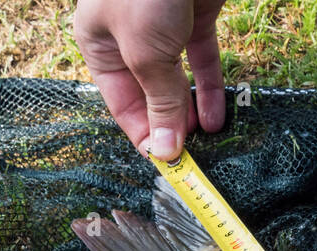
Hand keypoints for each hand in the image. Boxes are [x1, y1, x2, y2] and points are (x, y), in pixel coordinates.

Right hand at [73, 0, 226, 158]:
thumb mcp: (146, 52)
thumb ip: (160, 102)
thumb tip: (165, 151)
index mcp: (100, 45)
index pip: (122, 103)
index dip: (144, 135)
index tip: (167, 164)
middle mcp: (129, 39)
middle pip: (151, 96)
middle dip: (170, 126)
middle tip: (191, 157)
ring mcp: (163, 29)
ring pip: (178, 82)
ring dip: (190, 113)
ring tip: (206, 142)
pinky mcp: (194, 19)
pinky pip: (202, 61)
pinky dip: (209, 89)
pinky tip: (216, 119)